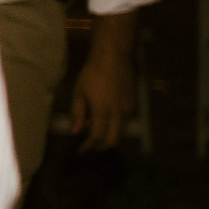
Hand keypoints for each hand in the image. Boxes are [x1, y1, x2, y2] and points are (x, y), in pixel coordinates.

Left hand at [66, 16, 135, 152]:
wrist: (114, 57)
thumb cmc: (92, 73)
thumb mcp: (79, 92)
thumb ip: (78, 114)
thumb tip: (76, 131)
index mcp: (103, 111)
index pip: (97, 138)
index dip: (89, 147)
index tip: (81, 150)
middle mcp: (119, 113)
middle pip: (112, 141)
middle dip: (100, 146)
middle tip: (88, 146)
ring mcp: (129, 109)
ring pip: (120, 132)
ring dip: (107, 135)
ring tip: (91, 127)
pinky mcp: (133, 104)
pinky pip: (124, 121)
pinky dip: (114, 125)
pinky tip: (102, 117)